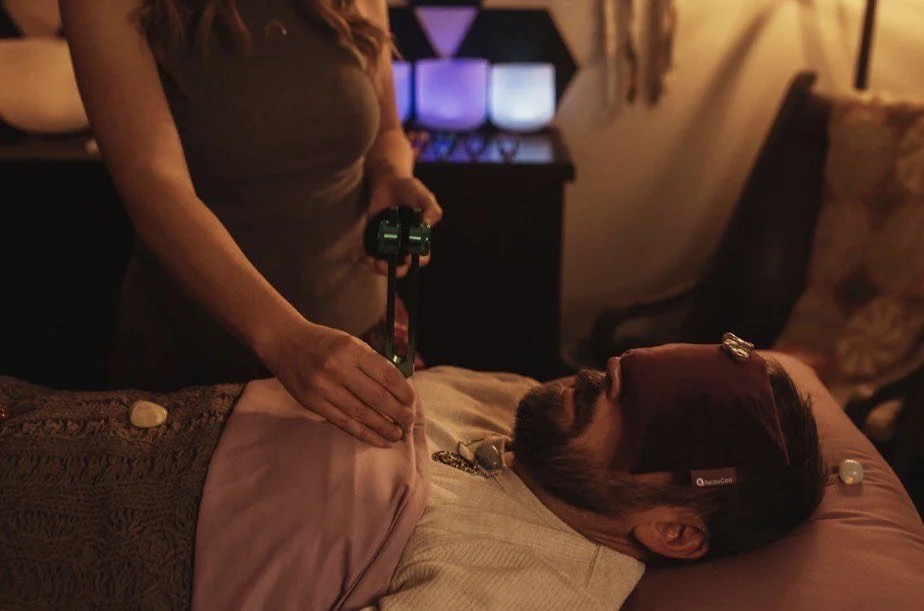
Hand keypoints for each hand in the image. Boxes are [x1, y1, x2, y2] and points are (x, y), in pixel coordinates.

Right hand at [261, 317, 415, 446]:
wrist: (284, 343)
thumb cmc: (324, 342)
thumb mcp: (350, 343)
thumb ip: (372, 363)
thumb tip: (400, 388)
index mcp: (351, 349)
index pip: (386, 375)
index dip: (404, 392)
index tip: (412, 401)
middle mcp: (337, 368)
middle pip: (377, 397)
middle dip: (398, 413)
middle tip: (409, 422)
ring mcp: (323, 388)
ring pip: (362, 414)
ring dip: (384, 427)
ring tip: (397, 435)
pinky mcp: (313, 403)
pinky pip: (344, 422)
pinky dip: (364, 433)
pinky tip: (378, 439)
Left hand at [366, 171, 442, 277]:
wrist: (389, 181)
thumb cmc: (410, 189)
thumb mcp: (425, 197)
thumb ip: (431, 210)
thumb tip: (426, 225)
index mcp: (420, 239)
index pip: (422, 257)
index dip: (418, 261)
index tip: (410, 257)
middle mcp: (405, 245)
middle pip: (403, 267)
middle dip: (396, 271)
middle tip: (386, 265)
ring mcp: (389, 243)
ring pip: (386, 264)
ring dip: (379, 268)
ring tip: (373, 262)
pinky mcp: (374, 238)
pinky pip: (371, 254)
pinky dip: (367, 258)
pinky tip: (364, 255)